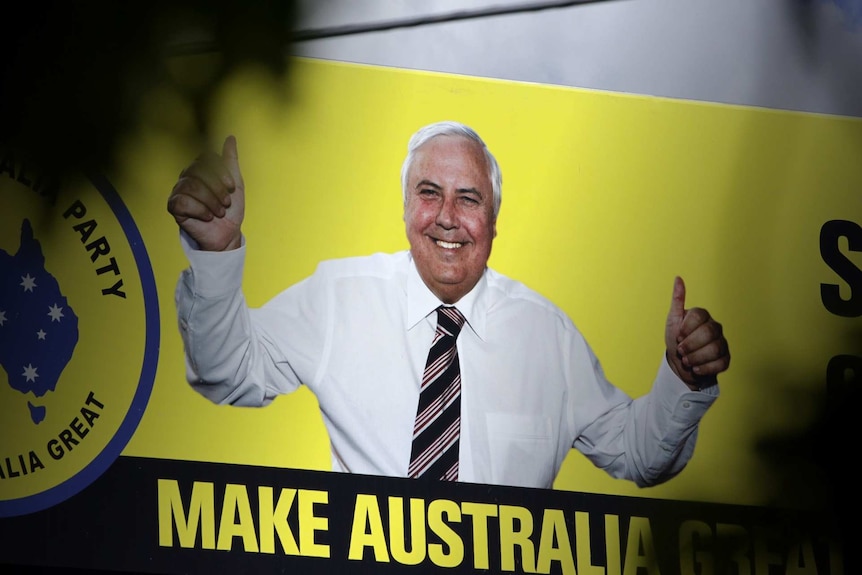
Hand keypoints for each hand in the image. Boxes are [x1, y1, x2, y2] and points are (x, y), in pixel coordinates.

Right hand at [167, 136, 244, 250]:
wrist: (227, 234)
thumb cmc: (230, 209)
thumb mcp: (235, 184)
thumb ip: (231, 161)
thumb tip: (230, 137)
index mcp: (200, 169)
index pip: (206, 158)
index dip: (221, 172)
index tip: (232, 189)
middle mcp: (187, 177)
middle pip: (198, 171)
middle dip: (217, 189)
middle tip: (226, 204)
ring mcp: (179, 191)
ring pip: (191, 186)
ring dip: (211, 201)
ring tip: (219, 213)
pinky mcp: (173, 207)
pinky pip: (182, 201)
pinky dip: (201, 210)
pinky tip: (208, 217)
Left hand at [664, 276, 729, 388]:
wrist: (681, 364)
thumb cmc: (677, 340)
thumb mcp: (673, 320)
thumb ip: (677, 300)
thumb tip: (678, 278)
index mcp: (703, 316)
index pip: (698, 316)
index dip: (686, 328)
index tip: (677, 336)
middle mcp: (715, 327)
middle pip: (708, 333)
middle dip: (690, 345)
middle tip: (680, 351)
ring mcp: (722, 343)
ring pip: (715, 349)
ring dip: (695, 358)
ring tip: (686, 361)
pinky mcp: (725, 359)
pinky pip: (720, 363)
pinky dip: (704, 368)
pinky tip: (695, 369)